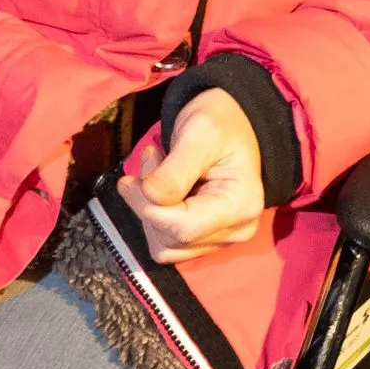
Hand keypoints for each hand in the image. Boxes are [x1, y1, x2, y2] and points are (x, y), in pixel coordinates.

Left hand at [117, 88, 267, 262]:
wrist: (232, 122)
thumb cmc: (220, 122)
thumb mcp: (199, 132)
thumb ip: (175, 169)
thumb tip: (150, 196)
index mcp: (241, 204)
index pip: (184, 228)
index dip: (148, 209)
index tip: (129, 181)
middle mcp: (236, 229)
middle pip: (172, 240)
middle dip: (148, 203)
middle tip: (150, 158)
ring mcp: (221, 237)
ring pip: (165, 247)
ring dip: (149, 210)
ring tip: (157, 170)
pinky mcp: (205, 238)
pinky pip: (167, 244)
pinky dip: (155, 218)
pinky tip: (161, 188)